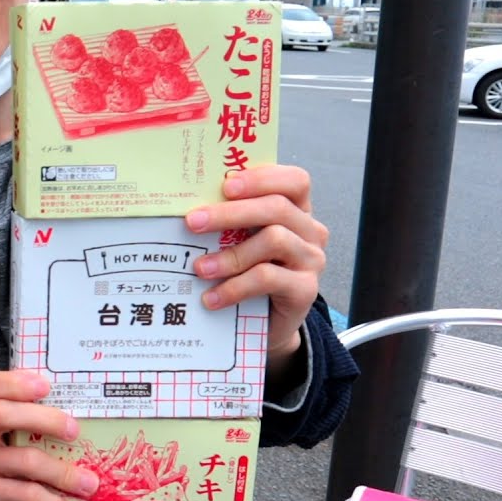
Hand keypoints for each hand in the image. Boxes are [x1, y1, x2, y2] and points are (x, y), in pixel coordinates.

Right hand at [0, 370, 99, 500]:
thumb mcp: (2, 435)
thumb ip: (26, 422)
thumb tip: (82, 420)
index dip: (12, 382)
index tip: (45, 386)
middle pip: (2, 414)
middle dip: (45, 419)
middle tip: (75, 431)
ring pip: (24, 459)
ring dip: (63, 472)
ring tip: (89, 483)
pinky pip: (25, 494)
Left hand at [185, 165, 328, 360]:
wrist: (268, 321)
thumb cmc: (249, 271)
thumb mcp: (241, 241)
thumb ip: (229, 222)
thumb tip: (189, 210)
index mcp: (297, 210)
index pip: (294, 181)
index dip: (262, 179)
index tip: (225, 186)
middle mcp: (310, 231)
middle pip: (277, 208)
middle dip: (230, 213)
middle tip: (193, 222)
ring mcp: (312, 260)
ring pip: (274, 240)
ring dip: (230, 254)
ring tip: (199, 268)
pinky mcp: (306, 289)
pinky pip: (267, 279)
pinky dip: (234, 287)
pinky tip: (211, 298)